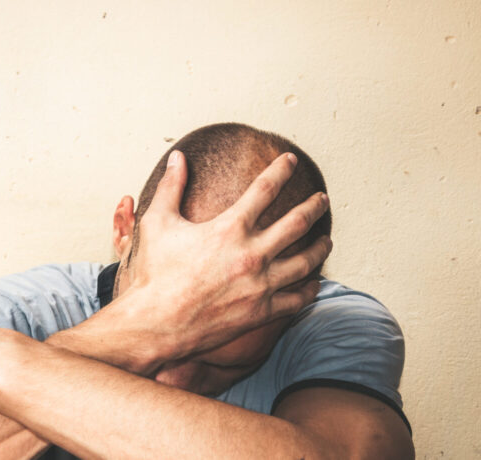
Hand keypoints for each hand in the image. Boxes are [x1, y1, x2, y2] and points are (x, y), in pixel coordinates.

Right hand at [118, 151, 330, 361]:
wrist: (156, 324)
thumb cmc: (154, 273)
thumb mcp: (156, 222)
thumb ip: (170, 187)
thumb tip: (176, 157)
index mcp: (230, 228)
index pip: (265, 188)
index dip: (281, 169)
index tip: (290, 160)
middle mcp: (252, 254)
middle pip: (297, 222)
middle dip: (314, 206)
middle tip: (322, 199)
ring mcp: (260, 285)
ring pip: (306, 261)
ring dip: (320, 247)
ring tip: (326, 240)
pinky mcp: (261, 312)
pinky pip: (298, 299)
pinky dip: (310, 289)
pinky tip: (314, 282)